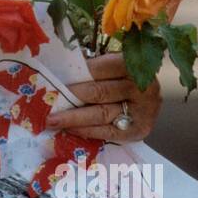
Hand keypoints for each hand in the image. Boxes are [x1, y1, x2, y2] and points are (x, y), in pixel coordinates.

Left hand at [45, 51, 161, 142]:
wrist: (148, 100)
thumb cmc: (123, 78)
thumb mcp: (113, 66)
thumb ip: (93, 67)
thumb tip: (60, 70)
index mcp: (134, 66)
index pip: (103, 67)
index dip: (80, 72)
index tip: (57, 76)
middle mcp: (142, 88)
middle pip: (101, 92)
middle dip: (72, 96)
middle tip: (49, 100)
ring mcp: (143, 111)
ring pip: (102, 114)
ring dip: (74, 118)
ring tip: (52, 120)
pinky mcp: (139, 131)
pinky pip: (108, 132)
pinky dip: (87, 131)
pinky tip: (70, 129)